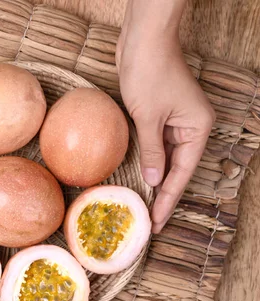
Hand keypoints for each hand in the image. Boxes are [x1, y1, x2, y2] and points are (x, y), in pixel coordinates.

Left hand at [116, 0, 214, 233]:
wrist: (142, 41)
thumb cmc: (149, 73)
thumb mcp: (148, 117)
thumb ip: (152, 151)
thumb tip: (155, 181)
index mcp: (197, 127)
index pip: (182, 173)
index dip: (168, 199)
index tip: (157, 222)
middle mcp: (191, 126)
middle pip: (177, 168)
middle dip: (163, 194)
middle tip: (150, 222)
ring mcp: (175, 121)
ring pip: (166, 158)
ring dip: (155, 179)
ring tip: (144, 206)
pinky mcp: (159, 115)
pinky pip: (155, 144)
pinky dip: (148, 160)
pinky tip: (140, 177)